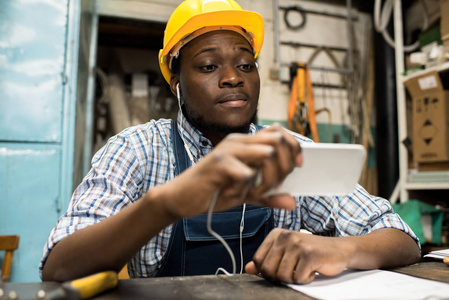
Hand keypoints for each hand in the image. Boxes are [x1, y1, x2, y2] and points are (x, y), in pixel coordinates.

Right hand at [154, 124, 302, 218]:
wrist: (181, 198)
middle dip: (285, 165)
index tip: (298, 165)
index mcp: (245, 143)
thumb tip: (292, 202)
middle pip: (277, 139)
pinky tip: (233, 195)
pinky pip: (246, 173)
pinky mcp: (217, 163)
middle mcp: (238, 142)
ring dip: (268, 179)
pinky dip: (245, 189)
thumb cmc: (213, 191)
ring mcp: (227, 150)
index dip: (294, 146)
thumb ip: (268, 196)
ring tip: (255, 192)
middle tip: (275, 185)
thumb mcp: (246, 194)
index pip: (278, 132)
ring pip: (266, 153)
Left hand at [245, 228, 350, 283]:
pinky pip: (298, 278)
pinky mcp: (309, 255)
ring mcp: (297, 244)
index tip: (280, 268)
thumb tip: (248, 269)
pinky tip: (312, 269)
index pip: (258, 260)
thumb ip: (266, 260)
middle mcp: (285, 236)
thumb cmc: (311, 252)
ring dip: (294, 278)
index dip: (267, 271)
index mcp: (276, 234)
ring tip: (303, 268)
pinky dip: (306, 279)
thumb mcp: (286, 253)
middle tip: (293, 270)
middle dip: (280, 277)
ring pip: (282, 276)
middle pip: (268, 270)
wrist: (338, 250)